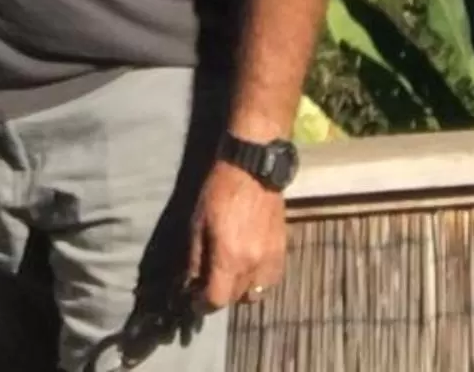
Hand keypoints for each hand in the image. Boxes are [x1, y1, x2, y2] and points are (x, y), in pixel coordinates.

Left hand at [185, 159, 287, 312]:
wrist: (253, 169)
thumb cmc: (219, 192)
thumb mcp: (197, 224)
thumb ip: (195, 259)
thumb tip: (191, 283)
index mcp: (229, 258)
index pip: (217, 300)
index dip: (202, 304)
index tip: (194, 300)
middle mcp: (253, 265)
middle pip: (235, 298)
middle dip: (220, 295)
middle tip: (209, 283)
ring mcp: (271, 259)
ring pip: (256, 294)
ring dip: (241, 291)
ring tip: (230, 276)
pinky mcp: (282, 250)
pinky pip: (271, 281)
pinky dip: (259, 282)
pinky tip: (249, 268)